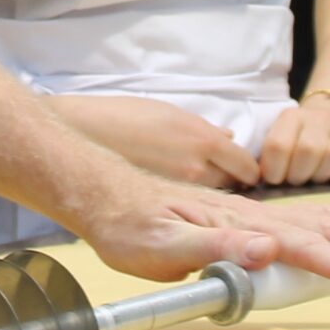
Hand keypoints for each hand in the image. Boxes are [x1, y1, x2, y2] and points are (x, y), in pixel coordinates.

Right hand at [48, 94, 260, 189]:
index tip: (240, 170)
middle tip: (215, 180)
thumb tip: (228, 137)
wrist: (83, 137)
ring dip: (209, 199)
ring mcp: (179, 191)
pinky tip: (173, 202)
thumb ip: (204, 129)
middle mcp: (197, 168)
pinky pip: (188, 215)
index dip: (245, 168)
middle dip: (230, 185)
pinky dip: (187, 210)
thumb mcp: (170, 114)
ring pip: (211, 204)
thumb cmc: (123, 118)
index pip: (246, 166)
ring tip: (192, 191)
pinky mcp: (162, 209)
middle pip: (234, 188)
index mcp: (203, 139)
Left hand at [75, 181, 329, 295]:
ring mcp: (256, 215)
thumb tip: (269, 247)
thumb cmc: (131, 225)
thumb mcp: (163, 245)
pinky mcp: (249, 220)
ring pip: (326, 220)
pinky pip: (310, 221)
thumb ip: (215, 248)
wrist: (106, 194)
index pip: (306, 246)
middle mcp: (257, 215)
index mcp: (243, 224)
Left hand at [259, 96, 329, 186]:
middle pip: (307, 151)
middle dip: (298, 175)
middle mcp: (320, 119)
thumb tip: (256, 182)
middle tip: (297, 180)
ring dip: (323, 176)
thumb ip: (268, 156)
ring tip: (316, 178)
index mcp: (292, 117)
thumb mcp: (279, 137)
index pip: (278, 145)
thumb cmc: (299, 137)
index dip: (274, 170)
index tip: (275, 179)